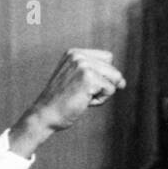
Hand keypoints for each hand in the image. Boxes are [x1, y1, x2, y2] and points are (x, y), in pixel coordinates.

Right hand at [6, 49, 124, 158]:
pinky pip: (110, 90)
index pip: (108, 58)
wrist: (45, 115)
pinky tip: (84, 102)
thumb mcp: (76, 80)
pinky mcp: (89, 78)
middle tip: (81, 95)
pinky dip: (100, 100)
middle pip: (112, 69)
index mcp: (74, 53)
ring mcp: (83, 65)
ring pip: (114, 79)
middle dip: (104, 86)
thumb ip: (95, 73)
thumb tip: (122, 81)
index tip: (84, 86)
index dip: (104, 75)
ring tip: (83, 97)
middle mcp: (78, 55)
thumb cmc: (62, 103)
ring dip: (103, 93)